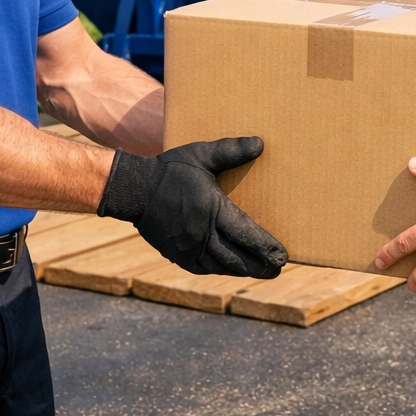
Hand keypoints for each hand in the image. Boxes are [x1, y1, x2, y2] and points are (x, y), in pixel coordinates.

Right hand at [97, 137, 286, 278]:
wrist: (133, 189)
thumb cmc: (170, 169)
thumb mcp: (201, 154)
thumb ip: (231, 150)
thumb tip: (259, 144)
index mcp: (210, 209)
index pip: (245, 233)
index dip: (265, 246)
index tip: (282, 255)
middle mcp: (201, 233)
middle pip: (237, 256)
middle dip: (260, 264)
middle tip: (278, 268)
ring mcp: (188, 247)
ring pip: (221, 265)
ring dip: (243, 270)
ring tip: (262, 271)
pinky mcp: (177, 254)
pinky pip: (203, 267)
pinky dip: (221, 269)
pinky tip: (232, 268)